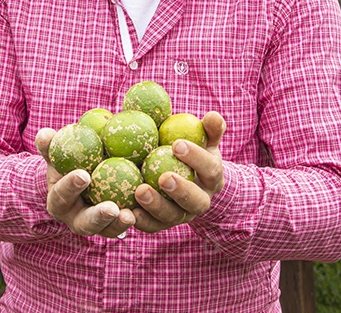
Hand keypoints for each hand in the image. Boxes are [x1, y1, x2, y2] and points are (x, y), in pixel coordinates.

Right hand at [35, 127, 135, 237]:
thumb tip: (44, 133)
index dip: (70, 187)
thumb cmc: (67, 165)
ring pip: (108, 231)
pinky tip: (146, 211)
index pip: (62, 195)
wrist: (80, 182)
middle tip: (112, 208)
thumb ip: (50, 146)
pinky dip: (136, 220)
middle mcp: (76, 219)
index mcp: (59, 202)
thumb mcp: (57, 156)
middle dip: (98, 217)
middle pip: (85, 224)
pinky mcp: (115, 226)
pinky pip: (125, 226)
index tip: (84, 175)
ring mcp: (97, 226)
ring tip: (131, 215)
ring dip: (119, 224)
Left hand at [131, 111, 225, 233]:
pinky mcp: (162, 224)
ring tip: (139, 191)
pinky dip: (141, 220)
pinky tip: (127, 210)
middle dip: (181, 190)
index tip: (177, 144)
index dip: (197, 158)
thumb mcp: (203, 139)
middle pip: (195, 200)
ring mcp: (182, 215)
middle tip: (164, 176)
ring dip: (156, 205)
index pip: (210, 169)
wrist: (187, 180)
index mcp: (212, 177)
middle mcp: (201, 200)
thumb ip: (209, 129)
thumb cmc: (192, 151)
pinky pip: (152, 226)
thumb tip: (213, 115)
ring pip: (172, 216)